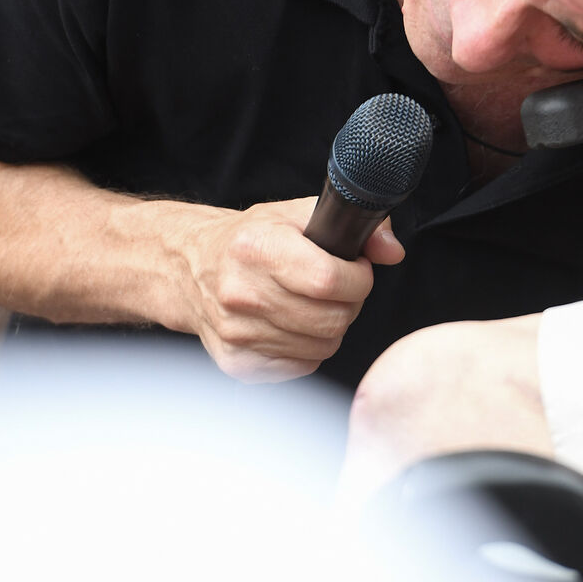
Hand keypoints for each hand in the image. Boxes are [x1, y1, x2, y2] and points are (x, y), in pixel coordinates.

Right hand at [173, 197, 405, 382]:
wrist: (190, 269)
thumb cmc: (249, 241)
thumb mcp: (295, 215)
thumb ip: (352, 224)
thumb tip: (392, 250)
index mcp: (256, 248)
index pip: (329, 280)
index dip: (357, 278)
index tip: (355, 269)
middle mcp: (242, 293)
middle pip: (332, 320)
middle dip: (349, 304)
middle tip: (338, 289)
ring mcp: (237, 333)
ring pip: (322, 347)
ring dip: (331, 327)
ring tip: (315, 305)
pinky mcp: (237, 363)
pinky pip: (301, 366)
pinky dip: (308, 349)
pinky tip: (294, 325)